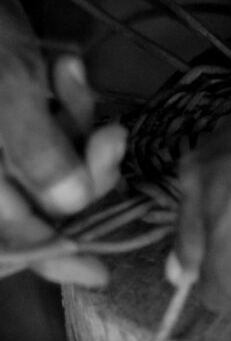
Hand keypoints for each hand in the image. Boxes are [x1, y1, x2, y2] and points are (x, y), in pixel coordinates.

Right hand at [0, 0, 126, 284]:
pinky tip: (68, 66)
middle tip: (110, 137)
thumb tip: (72, 205)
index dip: (54, 261)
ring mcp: (4, 141)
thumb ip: (36, 153)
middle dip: (85, 170)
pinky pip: (53, 126)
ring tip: (72, 75)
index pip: (12, 240)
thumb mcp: (5, 93)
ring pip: (58, 162)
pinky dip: (70, 102)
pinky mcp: (18, 110)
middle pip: (45, 202)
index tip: (100, 274)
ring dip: (79, 125)